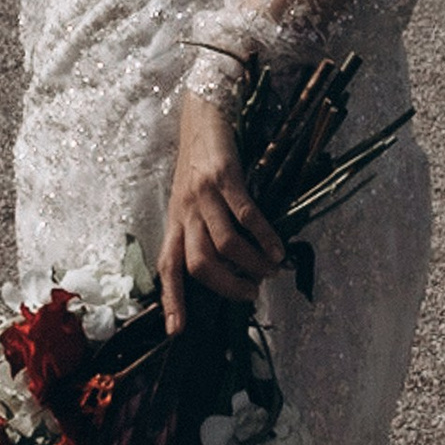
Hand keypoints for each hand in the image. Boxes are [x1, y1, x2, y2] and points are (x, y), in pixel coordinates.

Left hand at [157, 90, 283, 333]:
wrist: (203, 113)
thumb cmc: (200, 162)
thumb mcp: (191, 198)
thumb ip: (202, 228)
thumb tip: (229, 265)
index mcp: (174, 220)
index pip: (167, 267)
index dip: (171, 300)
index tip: (177, 331)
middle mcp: (184, 211)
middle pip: (198, 264)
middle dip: (226, 287)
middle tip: (251, 293)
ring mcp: (203, 194)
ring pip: (224, 244)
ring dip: (250, 264)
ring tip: (270, 271)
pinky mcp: (224, 176)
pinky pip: (246, 215)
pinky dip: (264, 237)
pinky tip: (278, 248)